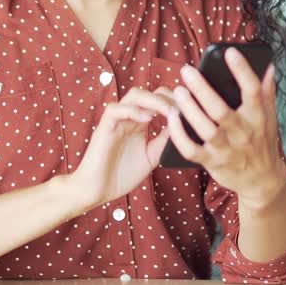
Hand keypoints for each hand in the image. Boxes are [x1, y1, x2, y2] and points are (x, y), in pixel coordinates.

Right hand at [67, 89, 171, 211]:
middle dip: (167, 96)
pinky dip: (133, 110)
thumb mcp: (151, 156)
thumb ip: (164, 140)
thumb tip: (183, 126)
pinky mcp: (104, 127)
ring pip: (134, 95)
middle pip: (148, 92)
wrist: (96, 191)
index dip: (173, 101)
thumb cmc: (121, 175)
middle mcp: (128, 117)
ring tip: (168, 111)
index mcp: (139, 122)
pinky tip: (148, 119)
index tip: (189, 109)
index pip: (157, 100)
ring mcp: (116, 121)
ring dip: (154, 100)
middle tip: (181, 108)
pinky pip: (116, 109)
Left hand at [155, 50, 285, 208]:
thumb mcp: (270, 117)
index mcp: (257, 117)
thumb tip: (268, 65)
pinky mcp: (212, 162)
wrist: (262, 180)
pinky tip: (171, 118)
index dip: (242, 71)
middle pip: (221, 110)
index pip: (252, 90)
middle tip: (187, 71)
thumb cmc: (263, 142)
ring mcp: (227, 149)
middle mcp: (243, 132)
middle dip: (203, 90)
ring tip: (178, 91)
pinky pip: (191, 150)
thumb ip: (267, 91)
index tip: (230, 52)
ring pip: (205, 129)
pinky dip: (179, 135)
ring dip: (189, 110)